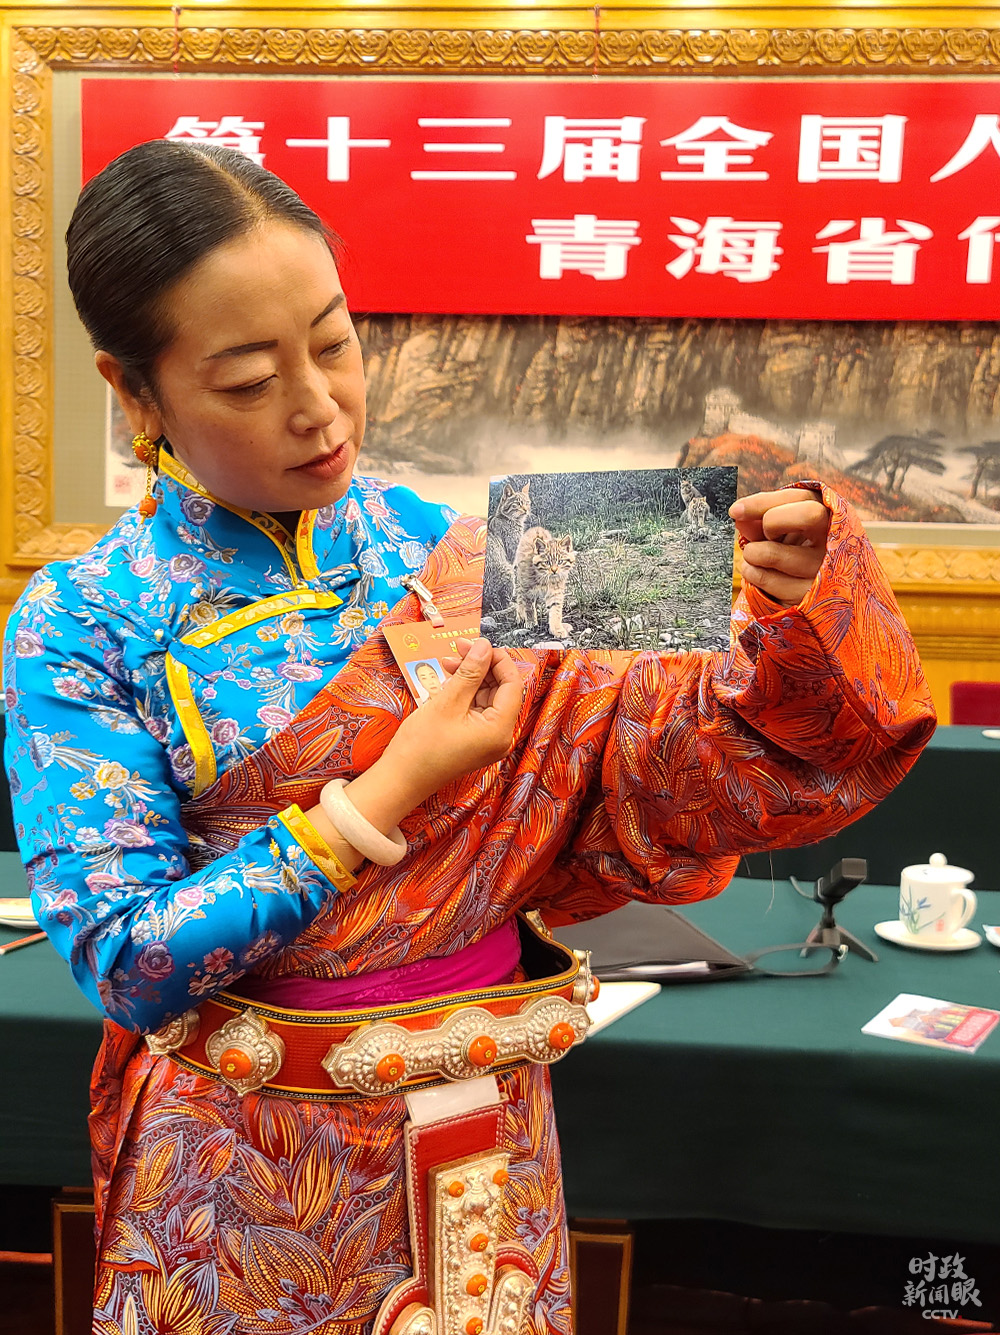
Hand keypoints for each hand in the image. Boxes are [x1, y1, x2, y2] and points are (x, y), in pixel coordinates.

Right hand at [305, 638, 521, 869]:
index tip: (476, 643)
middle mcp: (500, 735)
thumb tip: (485, 646)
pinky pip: (476, 709)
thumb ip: (470, 672)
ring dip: (471, 676)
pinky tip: (448, 680)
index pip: (513, 684)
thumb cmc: (421, 746)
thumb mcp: (447, 702)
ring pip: (487, 697)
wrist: (400, 780)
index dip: (498, 659)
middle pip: (501, 689)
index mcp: (500, 728)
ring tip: (447, 662)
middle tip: (457, 648)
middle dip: (481, 666)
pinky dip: (465, 692)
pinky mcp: (474, 740)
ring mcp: (487, 739)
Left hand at [729, 489, 830, 606]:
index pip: (802, 499)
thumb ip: (761, 520)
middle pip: (809, 515)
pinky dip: (752, 573)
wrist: (812, 595)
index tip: (736, 511)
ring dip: (752, 552)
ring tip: (753, 555)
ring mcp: (825, 571)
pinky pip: (768, 580)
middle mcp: (836, 541)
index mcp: (831, 517)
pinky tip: (756, 571)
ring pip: (773, 553)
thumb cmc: (794, 551)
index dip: (764, 502)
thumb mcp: (783, 531)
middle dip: (772, 522)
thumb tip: (739, 516)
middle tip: (764, 535)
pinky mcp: (808, 596)